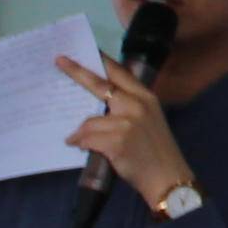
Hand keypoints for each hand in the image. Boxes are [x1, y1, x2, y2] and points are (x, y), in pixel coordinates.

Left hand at [59, 51, 191, 215]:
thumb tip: (98, 105)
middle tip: (60, 61)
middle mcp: (137, 105)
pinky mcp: (116, 140)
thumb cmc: (155, 151)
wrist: (168, 177)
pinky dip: (81, 144)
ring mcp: (127, 122)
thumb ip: (127, 109)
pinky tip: (81, 149)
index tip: (88, 50)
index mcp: (146, 97)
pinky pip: (86, 139)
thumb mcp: (147, 121)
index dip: (103, 61)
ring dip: (81, 133)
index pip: (121, 74)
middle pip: (100, 85)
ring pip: (88, 122)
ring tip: (81, 142)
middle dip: (77, 72)